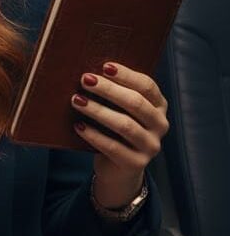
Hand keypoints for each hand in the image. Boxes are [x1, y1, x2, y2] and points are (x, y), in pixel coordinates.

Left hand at [70, 62, 168, 205]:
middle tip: (85, 80)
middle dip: (109, 90)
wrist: (117, 169)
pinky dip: (93, 135)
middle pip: (136, 103)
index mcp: (158, 106)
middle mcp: (160, 125)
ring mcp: (150, 146)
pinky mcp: (136, 164)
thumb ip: (113, 94)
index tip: (104, 66)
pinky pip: (113, 147)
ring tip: (76, 100)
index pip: (147, 86)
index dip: (126, 75)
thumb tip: (88, 73)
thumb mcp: (118, 111)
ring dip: (98, 111)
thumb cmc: (114, 130)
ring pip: (125, 125)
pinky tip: (78, 126)